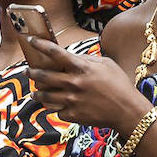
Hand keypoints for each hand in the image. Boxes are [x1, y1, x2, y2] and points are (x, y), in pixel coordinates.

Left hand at [25, 37, 152, 132]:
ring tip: (35, 92)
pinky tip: (55, 106)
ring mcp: (71, 100)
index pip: (55, 53)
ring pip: (44, 96)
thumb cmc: (119, 85)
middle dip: (32, 72)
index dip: (40, 45)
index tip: (31, 40)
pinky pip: (56, 110)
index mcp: (82, 68)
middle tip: (29, 71)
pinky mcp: (72, 115)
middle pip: (43, 76)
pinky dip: (55, 108)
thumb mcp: (106, 64)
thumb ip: (87, 59)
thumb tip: (72, 56)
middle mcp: (73, 83)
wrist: (127, 111)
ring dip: (37, 93)